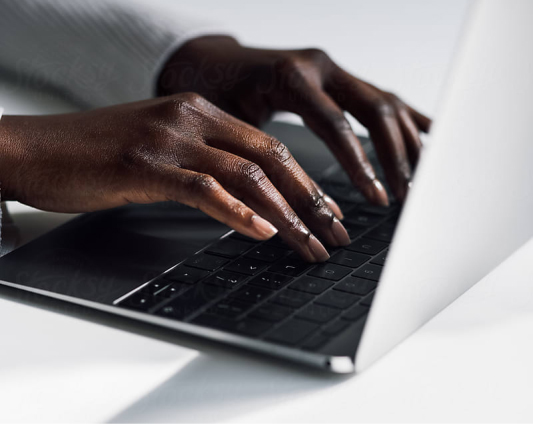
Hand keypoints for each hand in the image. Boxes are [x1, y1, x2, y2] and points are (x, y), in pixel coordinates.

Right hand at [0, 93, 350, 261]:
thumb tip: (246, 199)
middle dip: (309, 200)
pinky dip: (238, 212)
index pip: (269, 146)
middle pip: (270, 158)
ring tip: (309, 244)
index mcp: (200, 112)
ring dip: (285, 214)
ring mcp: (168, 140)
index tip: (327, 211)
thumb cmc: (98, 153)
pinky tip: (262, 232)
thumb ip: (204, 164)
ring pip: (246, 175)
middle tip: (334, 232)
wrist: (35, 148)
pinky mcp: (144, 166)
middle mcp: (191, 119)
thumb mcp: (162, 150)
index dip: (305, 181)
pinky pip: (205, 188)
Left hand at [158, 36, 430, 203]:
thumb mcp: (229, 123)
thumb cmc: (216, 92)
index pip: (336, 124)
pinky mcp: (339, 77)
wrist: (212, 61)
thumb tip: (283, 208)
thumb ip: (259, 156)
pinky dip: (407, 118)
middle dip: (394, 156)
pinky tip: (430, 135)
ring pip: (385, 103)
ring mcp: (333, 70)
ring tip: (421, 178)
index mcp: (292, 78)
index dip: (360, 163)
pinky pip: (381, 97)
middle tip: (405, 195)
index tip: (375, 197)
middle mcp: (319, 68)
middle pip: (374, 110)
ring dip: (407, 142)